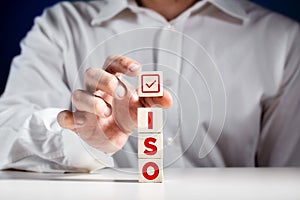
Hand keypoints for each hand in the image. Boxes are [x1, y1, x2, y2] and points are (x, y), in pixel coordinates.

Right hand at [57, 55, 171, 152]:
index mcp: (112, 80)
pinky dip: (68, 118)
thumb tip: (168, 99)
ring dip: (91, 102)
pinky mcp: (76, 122)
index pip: (112, 63)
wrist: (112, 137)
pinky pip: (64, 117)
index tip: (137, 70)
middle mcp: (96, 90)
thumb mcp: (141, 107)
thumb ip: (154, 100)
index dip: (122, 63)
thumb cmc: (125, 115)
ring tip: (106, 112)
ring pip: (78, 94)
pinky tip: (77, 122)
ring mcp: (84, 106)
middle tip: (121, 92)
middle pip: (92, 73)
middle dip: (105, 80)